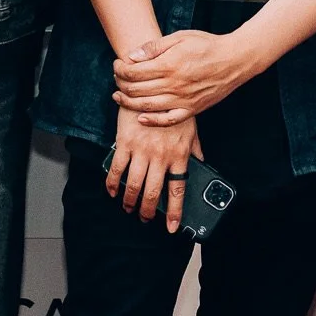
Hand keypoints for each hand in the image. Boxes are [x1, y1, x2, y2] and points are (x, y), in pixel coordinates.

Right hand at [105, 109, 200, 230]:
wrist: (151, 87)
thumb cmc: (172, 107)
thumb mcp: (191, 128)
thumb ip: (196, 149)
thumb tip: (203, 164)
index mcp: (179, 155)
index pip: (178, 190)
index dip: (175, 212)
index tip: (172, 227)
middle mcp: (161, 156)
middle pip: (153, 193)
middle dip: (148, 211)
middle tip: (145, 218)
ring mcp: (141, 150)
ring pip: (134, 185)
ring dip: (129, 201)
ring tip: (128, 207)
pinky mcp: (125, 143)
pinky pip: (117, 169)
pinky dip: (112, 183)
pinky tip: (112, 190)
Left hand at [113, 29, 258, 125]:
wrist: (234, 59)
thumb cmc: (208, 45)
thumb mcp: (180, 37)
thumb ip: (155, 47)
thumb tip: (133, 55)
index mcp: (169, 65)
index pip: (134, 72)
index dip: (120, 69)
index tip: (117, 65)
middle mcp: (173, 84)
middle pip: (137, 89)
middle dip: (121, 84)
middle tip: (116, 79)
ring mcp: (182, 99)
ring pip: (147, 106)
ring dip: (129, 103)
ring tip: (119, 97)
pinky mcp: (192, 108)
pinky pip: (168, 119)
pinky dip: (152, 121)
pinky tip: (141, 118)